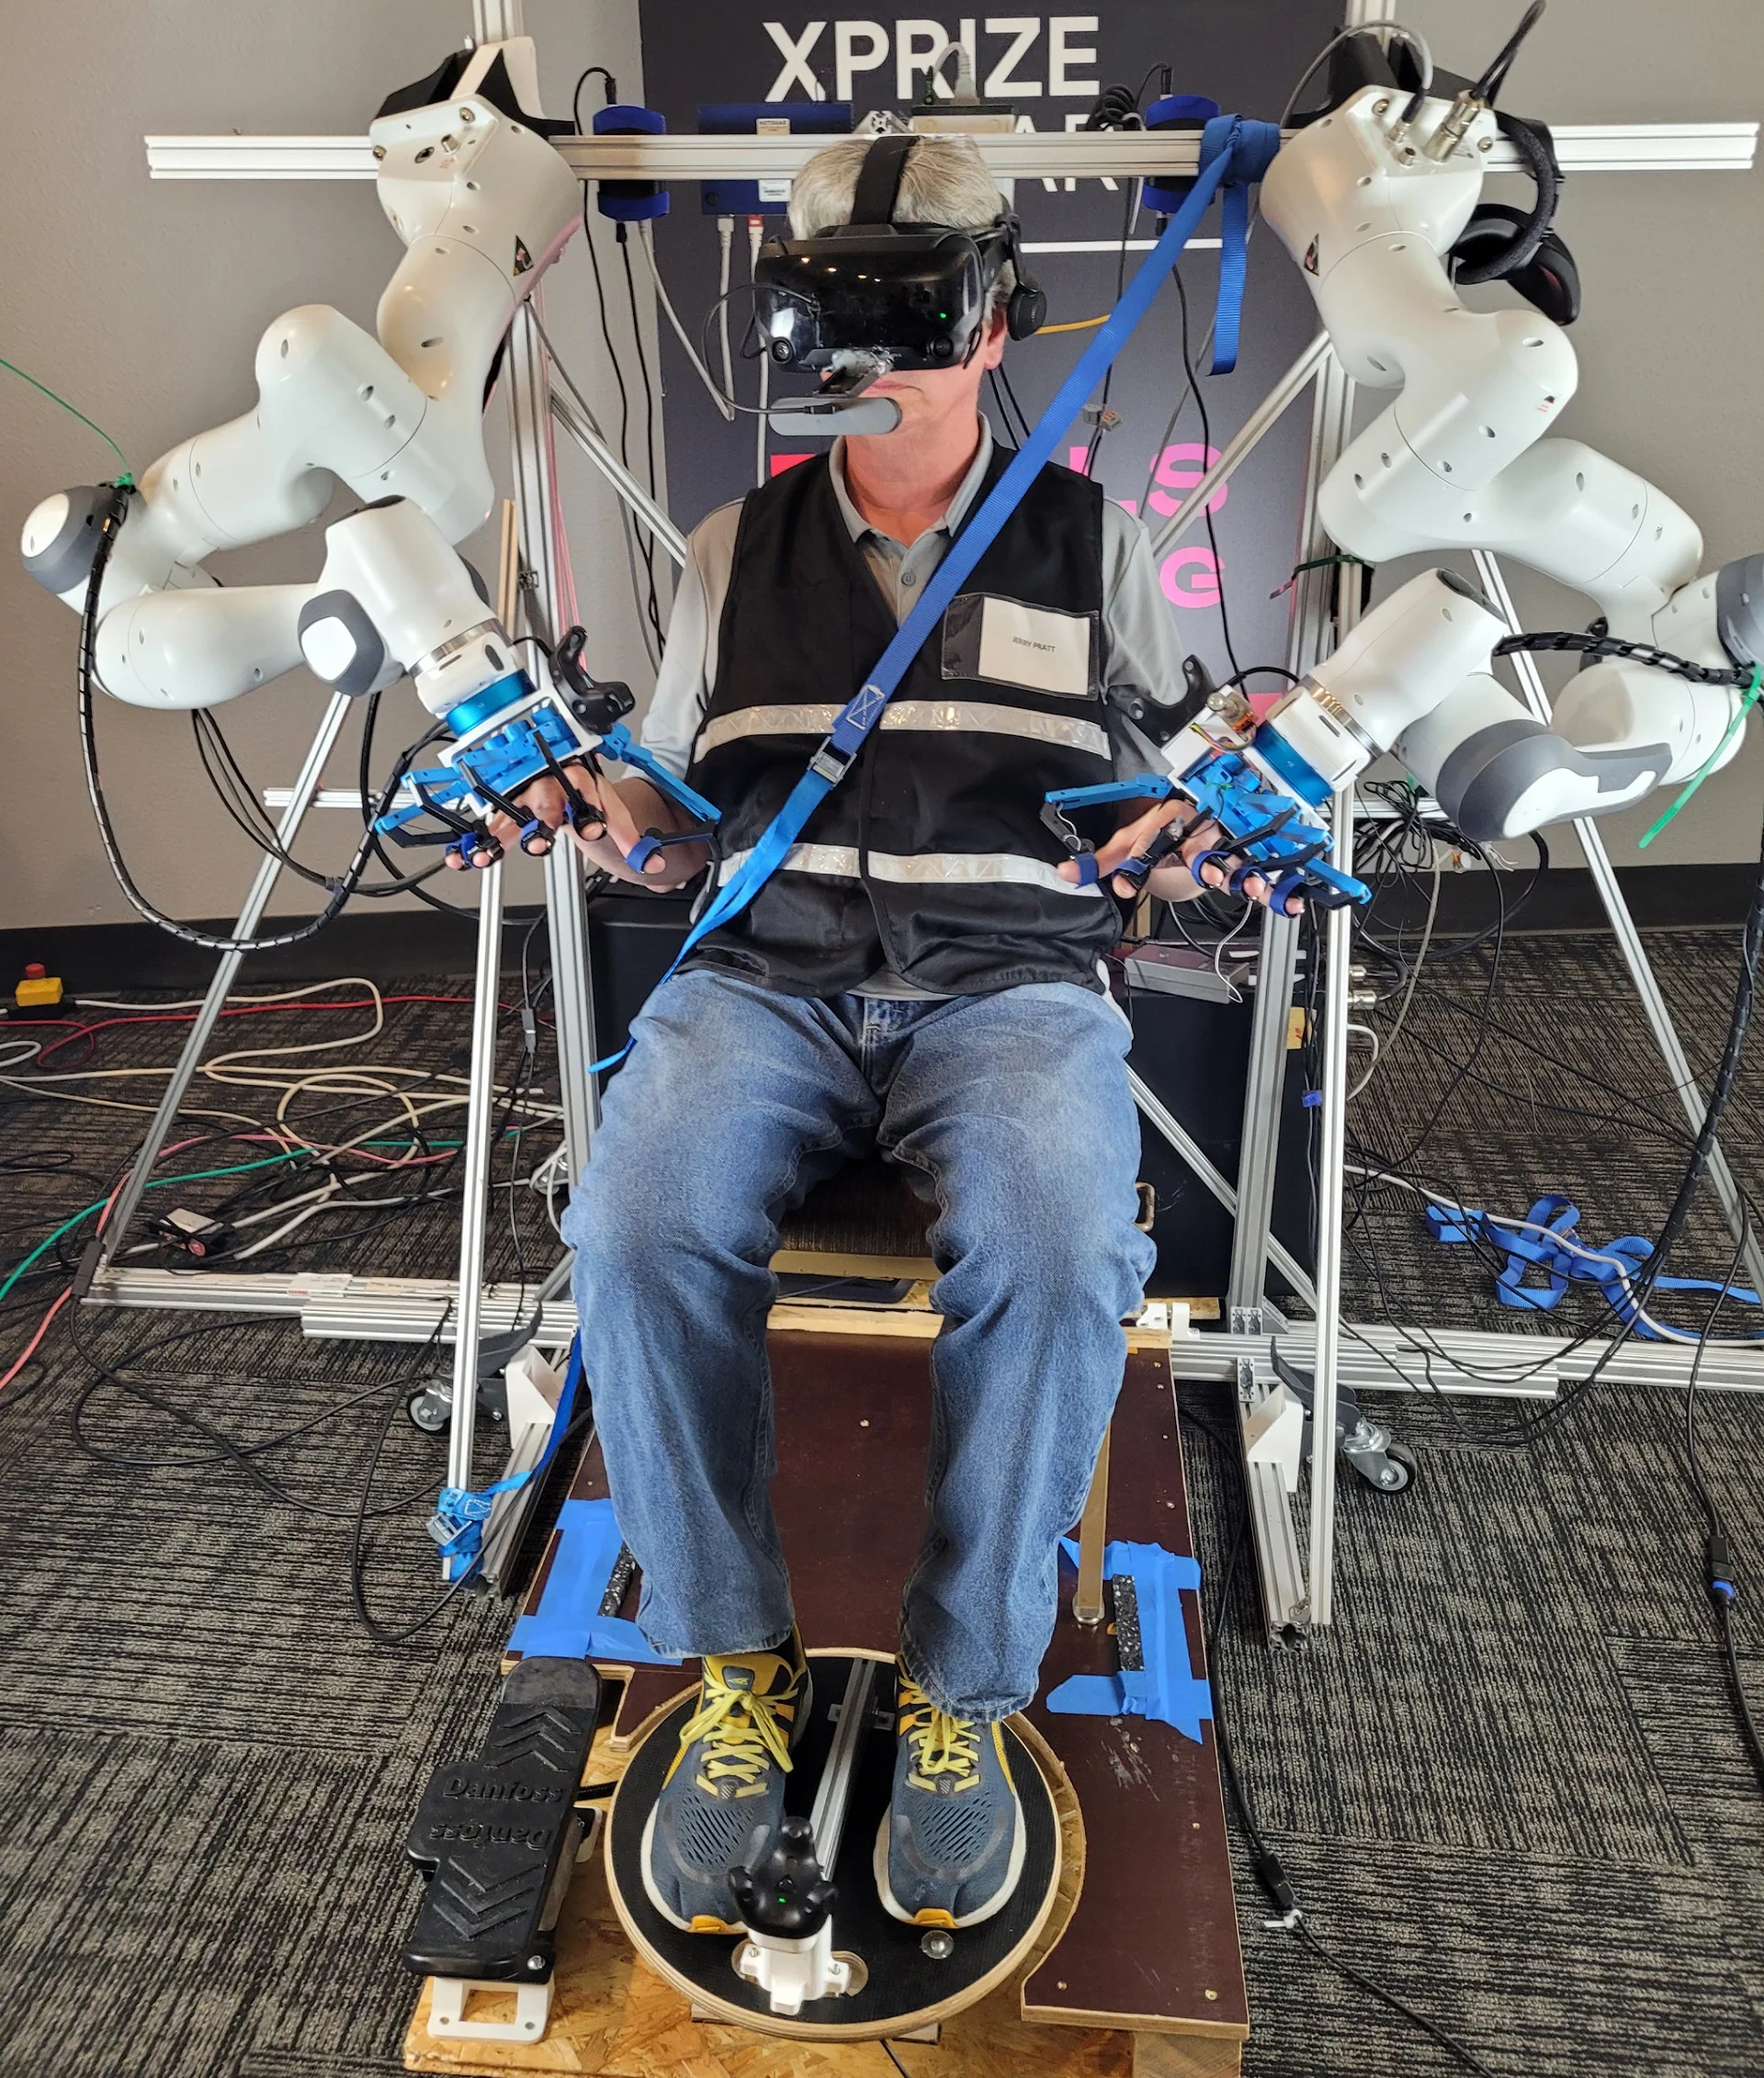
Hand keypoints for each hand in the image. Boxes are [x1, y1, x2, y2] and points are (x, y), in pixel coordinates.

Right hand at [450, 761, 665, 879]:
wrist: (561, 778)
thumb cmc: (583, 792)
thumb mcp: (610, 810)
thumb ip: (630, 838)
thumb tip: (654, 865)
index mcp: (578, 777)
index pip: (586, 789)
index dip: (588, 808)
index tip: (593, 829)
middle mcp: (548, 782)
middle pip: (543, 798)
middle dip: (541, 818)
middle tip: (541, 840)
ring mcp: (523, 794)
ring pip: (510, 812)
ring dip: (500, 835)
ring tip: (490, 855)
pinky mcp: (504, 809)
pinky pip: (489, 825)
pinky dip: (476, 842)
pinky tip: (464, 857)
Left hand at [1055, 798, 1305, 914]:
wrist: (1189, 825)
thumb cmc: (1160, 832)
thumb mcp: (1129, 844)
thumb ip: (1103, 861)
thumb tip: (1065, 871)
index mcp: (1171, 815)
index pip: (1154, 833)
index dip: (1138, 857)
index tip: (1126, 884)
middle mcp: (1202, 826)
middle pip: (1204, 846)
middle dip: (1204, 862)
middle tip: (1206, 873)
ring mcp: (1224, 845)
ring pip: (1237, 860)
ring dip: (1247, 877)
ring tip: (1253, 889)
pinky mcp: (1241, 862)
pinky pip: (1262, 875)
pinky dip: (1278, 891)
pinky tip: (1289, 904)